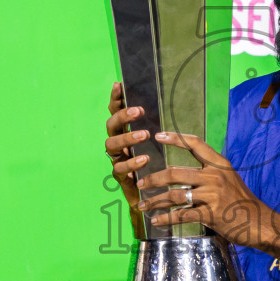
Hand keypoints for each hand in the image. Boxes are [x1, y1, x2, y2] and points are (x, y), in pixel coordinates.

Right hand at [103, 81, 148, 211]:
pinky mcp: (120, 177)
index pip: (116, 111)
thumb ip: (159, 126)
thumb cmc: (158, 163)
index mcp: (125, 131)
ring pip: (111, 145)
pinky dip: (131, 163)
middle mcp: (118, 143)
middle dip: (123, 116)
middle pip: (111, 125)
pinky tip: (144, 159)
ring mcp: (117, 159)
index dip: (116, 98)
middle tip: (140, 111)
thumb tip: (169, 102)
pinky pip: (119, 168)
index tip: (119, 85)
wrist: (155, 195)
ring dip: (127, 137)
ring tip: (144, 135)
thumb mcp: (160, 142)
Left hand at [134, 131, 269, 246]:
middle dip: (153, 179)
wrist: (260, 223)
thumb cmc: (242, 202)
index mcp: (219, 164)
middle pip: (175, 173)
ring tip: (143, 206)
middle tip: (140, 184)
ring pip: (174, 195)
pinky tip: (156, 221)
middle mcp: (214, 177)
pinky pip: (181, 215)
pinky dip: (166, 219)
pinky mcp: (210, 214)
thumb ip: (209, 174)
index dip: (175, 138)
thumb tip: (182, 174)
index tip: (157, 135)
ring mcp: (212, 195)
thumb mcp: (229, 180)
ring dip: (155, 201)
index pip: (195, 144)